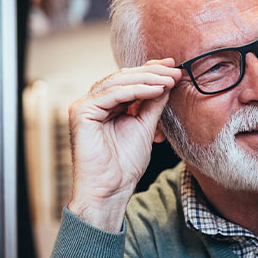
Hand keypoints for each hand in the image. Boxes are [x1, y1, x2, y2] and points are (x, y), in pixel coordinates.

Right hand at [68, 60, 180, 230]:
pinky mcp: (81, 112)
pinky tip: (156, 90)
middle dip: (152, 73)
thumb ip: (153, 104)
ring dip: (147, 79)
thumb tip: (168, 82)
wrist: (111, 189)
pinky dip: (136, 90)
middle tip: (175, 71)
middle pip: (123, 78)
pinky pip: (112, 95)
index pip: (129, 81)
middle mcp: (94, 102)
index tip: (175, 68)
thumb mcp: (145, 127)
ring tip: (169, 80)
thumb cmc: (125, 165)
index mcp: (107, 105)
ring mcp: (84, 106)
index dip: (151, 72)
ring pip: (118, 82)